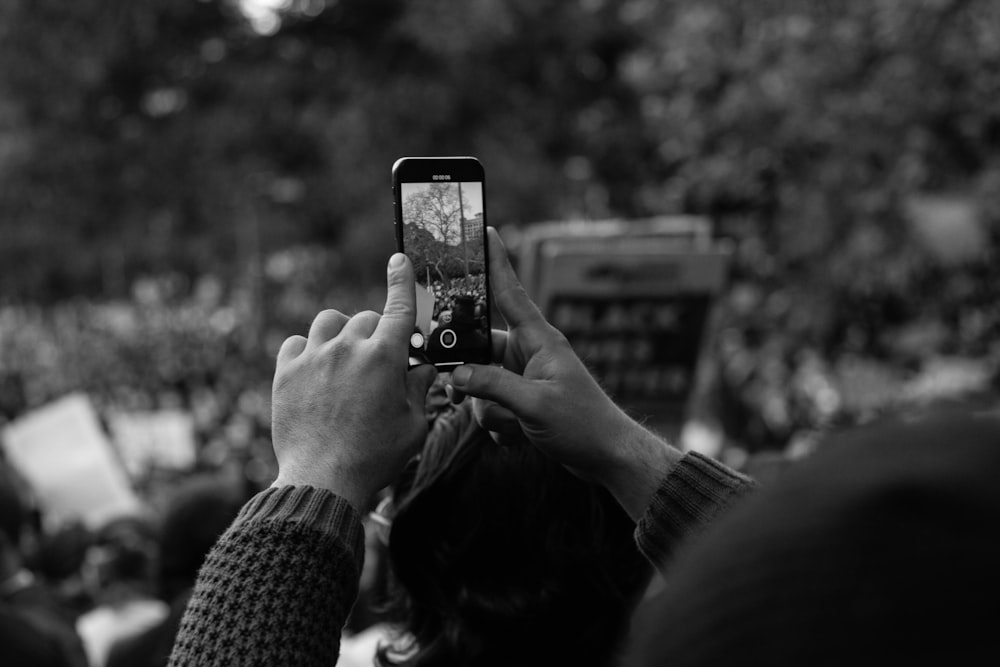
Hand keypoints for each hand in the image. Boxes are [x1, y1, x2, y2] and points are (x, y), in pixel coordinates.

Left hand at [270, 253, 436, 510]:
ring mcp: (315, 357)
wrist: (322, 480)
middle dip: (377, 334)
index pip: (399, 306)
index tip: (399, 260)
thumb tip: (424, 369)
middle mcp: (349, 348)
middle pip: (367, 318)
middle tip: (379, 362)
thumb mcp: (413, 426)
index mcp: (386, 357)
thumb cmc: (376, 457)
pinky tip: (315, 371)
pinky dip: (309, 350)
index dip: (402, 280)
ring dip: (342, 332)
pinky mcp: (286, 372)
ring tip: (344, 358)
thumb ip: (420, 390)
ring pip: (330, 321)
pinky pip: (297, 342)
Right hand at [449, 228, 681, 518]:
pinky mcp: (524, 400)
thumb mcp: (534, 406)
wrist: (607, 456)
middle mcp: (530, 353)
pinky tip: (517, 438)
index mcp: (539, 341)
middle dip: (474, 380)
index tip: (484, 231)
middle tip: (464, 395)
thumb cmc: (582, 425)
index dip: (496, 262)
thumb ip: (492, 386)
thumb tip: (457, 375)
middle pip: (480, 350)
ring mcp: (526, 377)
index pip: (510, 293)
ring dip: (491, 412)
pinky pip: (492, 405)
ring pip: (481, 383)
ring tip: (515, 427)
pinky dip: (499, 425)